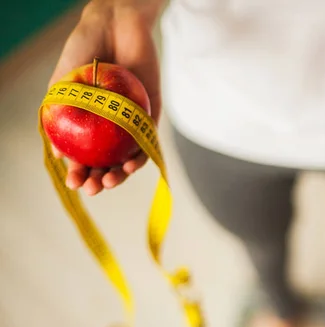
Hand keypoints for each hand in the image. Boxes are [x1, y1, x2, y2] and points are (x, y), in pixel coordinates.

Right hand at [48, 2, 160, 195]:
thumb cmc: (85, 49)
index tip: (74, 182)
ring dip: (120, 174)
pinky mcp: (152, 114)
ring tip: (110, 181)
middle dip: (98, 181)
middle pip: (106, 162)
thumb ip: (60, 113)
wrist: (115, 24)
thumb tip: (57, 152)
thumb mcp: (64, 82)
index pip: (82, 156)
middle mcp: (109, 127)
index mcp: (87, 123)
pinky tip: (131, 164)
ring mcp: (132, 122)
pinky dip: (140, 155)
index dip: (78, 173)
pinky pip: (148, 140)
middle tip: (92, 188)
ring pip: (128, 157)